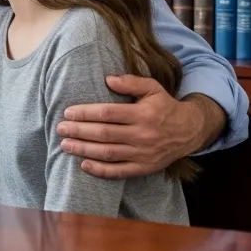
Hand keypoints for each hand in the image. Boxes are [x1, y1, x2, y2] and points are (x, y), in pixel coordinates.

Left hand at [56, 75, 211, 178]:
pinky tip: (84, 165)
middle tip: (60, 128)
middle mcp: (143, 135)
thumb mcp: (153, 88)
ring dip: (84, 150)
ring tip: (65, 145)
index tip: (68, 113)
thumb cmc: (164, 106)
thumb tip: (108, 79)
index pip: (108, 114)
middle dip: (79, 131)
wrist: (190, 131)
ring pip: (109, 153)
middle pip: (104, 134)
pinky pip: (120, 171)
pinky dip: (101, 170)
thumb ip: (131, 82)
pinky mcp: (145, 167)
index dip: (86, 113)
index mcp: (143, 114)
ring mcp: (144, 154)